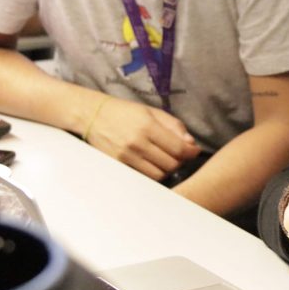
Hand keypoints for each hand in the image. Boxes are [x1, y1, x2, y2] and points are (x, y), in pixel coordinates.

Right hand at [84, 96, 200, 180]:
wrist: (94, 116)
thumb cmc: (126, 112)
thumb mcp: (152, 112)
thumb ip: (174, 126)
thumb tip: (191, 143)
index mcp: (147, 126)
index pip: (178, 148)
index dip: (191, 152)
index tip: (194, 151)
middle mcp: (136, 143)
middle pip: (170, 164)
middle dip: (180, 161)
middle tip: (179, 154)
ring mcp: (126, 157)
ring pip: (159, 174)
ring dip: (167, 169)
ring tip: (165, 159)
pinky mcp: (118, 166)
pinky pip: (144, 177)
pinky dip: (152, 173)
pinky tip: (152, 163)